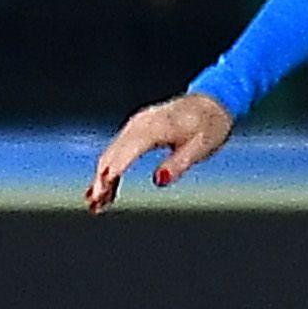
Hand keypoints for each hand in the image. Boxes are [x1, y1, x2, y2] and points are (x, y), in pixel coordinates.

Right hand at [87, 93, 234, 210]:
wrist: (212, 103)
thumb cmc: (209, 127)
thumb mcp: (202, 148)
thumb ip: (179, 164)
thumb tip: (158, 180)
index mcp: (157, 127)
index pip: (127, 152)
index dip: (112, 173)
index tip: (101, 193)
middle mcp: (141, 123)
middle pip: (113, 153)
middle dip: (101, 180)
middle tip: (95, 205)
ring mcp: (137, 124)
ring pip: (112, 152)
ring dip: (102, 176)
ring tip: (96, 203)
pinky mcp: (137, 128)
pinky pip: (118, 149)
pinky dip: (110, 168)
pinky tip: (106, 187)